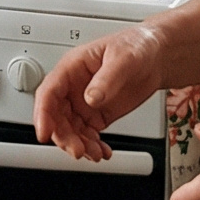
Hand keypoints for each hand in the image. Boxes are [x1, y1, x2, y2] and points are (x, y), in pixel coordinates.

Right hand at [33, 27, 162, 160]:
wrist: (156, 57)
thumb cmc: (136, 46)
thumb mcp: (123, 58)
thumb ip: (107, 78)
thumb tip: (91, 98)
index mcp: (72, 68)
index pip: (49, 92)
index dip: (43, 114)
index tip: (44, 133)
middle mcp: (73, 87)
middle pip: (57, 116)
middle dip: (64, 136)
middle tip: (78, 150)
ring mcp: (84, 103)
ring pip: (71, 130)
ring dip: (79, 144)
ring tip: (96, 153)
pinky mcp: (97, 114)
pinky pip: (87, 134)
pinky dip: (92, 146)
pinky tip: (103, 151)